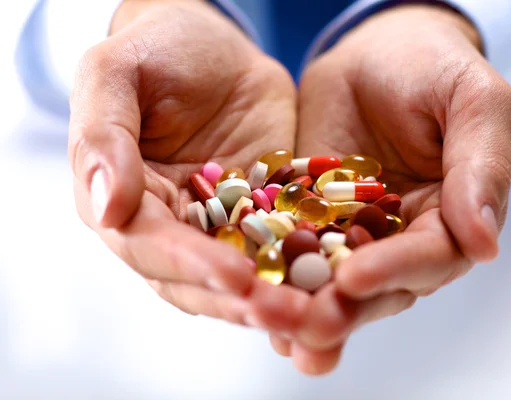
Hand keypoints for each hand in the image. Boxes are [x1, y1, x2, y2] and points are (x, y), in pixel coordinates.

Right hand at [69, 0, 309, 332]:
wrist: (216, 43)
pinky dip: (305, 266)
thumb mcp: (116, 73)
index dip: (191, 265)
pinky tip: (336, 283)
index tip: (236, 279)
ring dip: (276, 297)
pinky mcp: (262, 212)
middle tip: (287, 315)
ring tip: (316, 314)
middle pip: (198, 277)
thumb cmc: (158, 48)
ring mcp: (219, 222)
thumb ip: (103, 136)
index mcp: (124, 197)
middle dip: (240, 300)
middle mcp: (170, 222)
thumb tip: (107, 210)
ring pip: (243, 272)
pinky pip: (282, 244)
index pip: (150, 246)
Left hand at [273, 5, 510, 373]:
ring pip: (333, 279)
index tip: (356, 278)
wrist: (376, 52)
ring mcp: (352, 231)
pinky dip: (277, 275)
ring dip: (306, 309)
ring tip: (279, 331)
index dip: (396, 270)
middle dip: (345, 308)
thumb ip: (482, 165)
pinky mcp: (310, 217)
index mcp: (450, 216)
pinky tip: (252, 303)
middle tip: (309, 325)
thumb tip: (484, 246)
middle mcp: (401, 236)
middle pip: (380, 285)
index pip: (431, 256)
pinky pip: (294, 250)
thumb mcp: (473, 100)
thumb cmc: (433, 66)